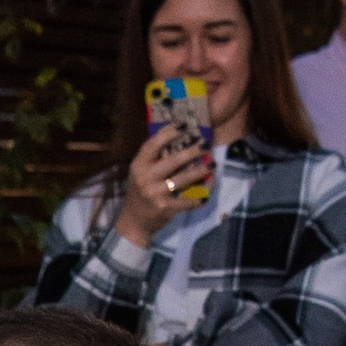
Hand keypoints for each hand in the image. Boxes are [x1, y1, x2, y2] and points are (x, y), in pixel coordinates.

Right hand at [117, 115, 214, 240]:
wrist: (133, 221)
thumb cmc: (140, 192)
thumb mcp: (140, 173)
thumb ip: (153, 159)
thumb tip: (176, 138)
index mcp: (138, 165)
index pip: (153, 145)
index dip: (168, 133)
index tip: (184, 124)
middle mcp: (145, 178)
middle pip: (173, 160)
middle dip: (192, 151)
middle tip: (206, 144)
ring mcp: (155, 193)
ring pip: (183, 179)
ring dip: (200, 171)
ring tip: (212, 165)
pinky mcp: (164, 208)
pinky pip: (185, 201)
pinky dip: (197, 199)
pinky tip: (206, 196)